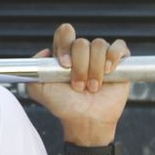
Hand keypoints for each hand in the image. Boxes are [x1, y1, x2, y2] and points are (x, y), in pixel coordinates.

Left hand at [27, 25, 130, 143]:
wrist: (86, 121)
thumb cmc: (64, 106)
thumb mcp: (39, 90)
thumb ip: (34, 68)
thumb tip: (46, 50)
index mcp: (66, 54)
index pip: (65, 33)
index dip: (65, 45)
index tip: (64, 65)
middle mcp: (83, 53)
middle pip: (81, 42)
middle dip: (80, 66)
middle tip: (78, 86)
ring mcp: (102, 57)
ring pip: (99, 45)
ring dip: (95, 69)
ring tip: (93, 87)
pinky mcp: (120, 62)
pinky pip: (119, 46)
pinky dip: (113, 57)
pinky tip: (109, 72)